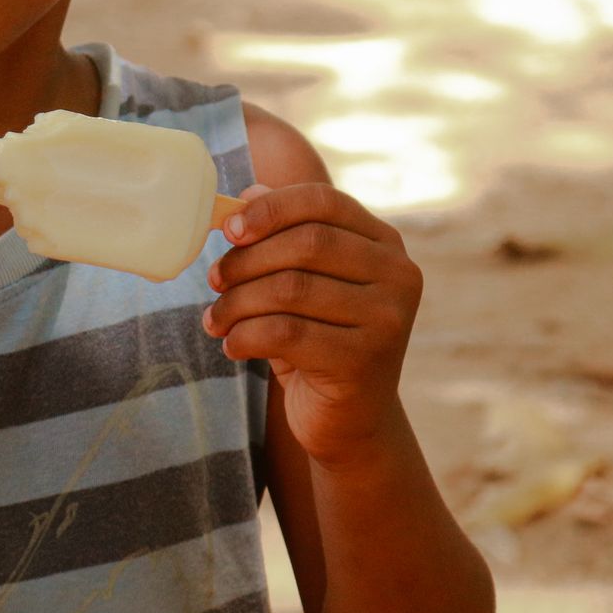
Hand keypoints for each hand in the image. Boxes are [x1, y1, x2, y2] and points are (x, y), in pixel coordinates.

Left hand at [203, 183, 422, 467]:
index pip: (324, 201)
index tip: (228, 229)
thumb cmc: (317, 339)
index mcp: (384, 242)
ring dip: (238, 302)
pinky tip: (232, 345)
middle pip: (306, 243)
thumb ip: (284, 235)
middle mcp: (398, 274)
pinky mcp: (365, 360)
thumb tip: (248, 192)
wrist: (348, 420)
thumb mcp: (303, 282)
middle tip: (214, 281)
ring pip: (290, 289)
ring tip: (217, 318)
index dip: (270, 208)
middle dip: (247, 260)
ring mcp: (388, 318)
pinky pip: (286, 333)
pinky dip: (246, 336)